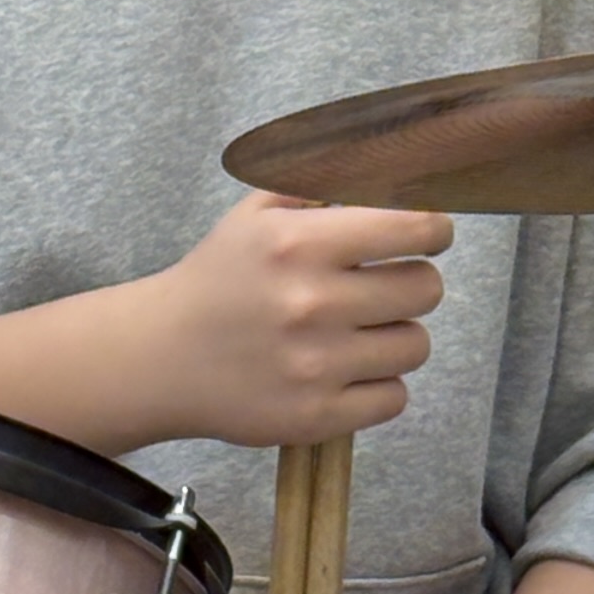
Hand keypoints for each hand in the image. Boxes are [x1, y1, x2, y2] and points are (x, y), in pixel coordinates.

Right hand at [132, 190, 450, 447]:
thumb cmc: (216, 280)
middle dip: (413, 282)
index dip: (433, 229)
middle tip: (386, 286)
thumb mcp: (256, 214)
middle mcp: (312, 303)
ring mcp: (316, 365)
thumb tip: (393, 176)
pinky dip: (379, 384)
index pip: (412, 229)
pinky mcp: (316, 416)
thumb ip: (321, 185)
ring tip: (360, 331)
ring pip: (416, 345)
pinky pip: (395, 398)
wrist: (160, 357)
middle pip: (426, 288)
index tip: (429, 234)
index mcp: (300, 244)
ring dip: (396, 336)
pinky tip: (347, 369)